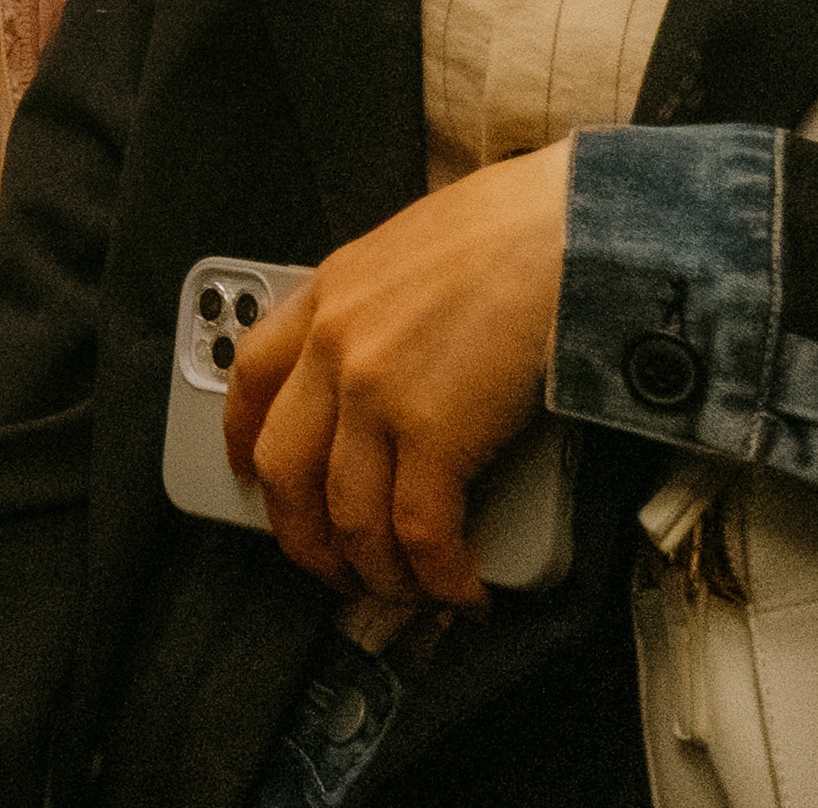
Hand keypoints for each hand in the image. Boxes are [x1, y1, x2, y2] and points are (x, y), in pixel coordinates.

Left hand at [221, 139, 574, 607]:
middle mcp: (334, 343)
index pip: (251, 376)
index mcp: (328, 291)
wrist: (573, 227)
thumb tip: (400, 369)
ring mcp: (377, 391)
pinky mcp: (433, 434)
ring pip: (350, 518)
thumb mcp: (415, 250)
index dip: (244, 439)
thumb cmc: (518, 229)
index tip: (251, 476)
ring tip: (408, 591)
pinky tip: (463, 589)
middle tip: (336, 567)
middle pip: (285, 468)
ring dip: (379, 572)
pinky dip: (440, 577)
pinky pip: (420, 535)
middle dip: (305, 537)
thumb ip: (384, 307)